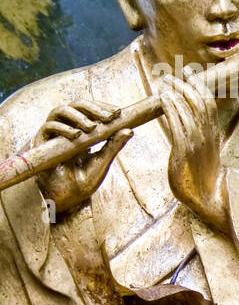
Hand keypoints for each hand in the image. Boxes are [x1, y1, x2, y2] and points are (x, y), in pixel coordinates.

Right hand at [33, 99, 132, 215]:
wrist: (68, 198)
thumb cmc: (84, 180)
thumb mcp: (103, 161)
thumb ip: (114, 145)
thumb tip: (130, 130)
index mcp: (82, 130)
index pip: (90, 110)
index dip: (102, 107)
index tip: (118, 112)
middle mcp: (66, 128)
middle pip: (75, 106)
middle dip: (93, 108)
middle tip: (109, 117)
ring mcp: (53, 134)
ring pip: (61, 111)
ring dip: (78, 116)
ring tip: (92, 127)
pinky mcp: (41, 143)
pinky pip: (48, 127)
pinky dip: (62, 128)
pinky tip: (76, 135)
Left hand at [158, 74, 228, 232]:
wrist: (208, 200)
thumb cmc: (203, 181)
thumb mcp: (203, 156)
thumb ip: (198, 140)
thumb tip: (190, 127)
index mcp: (213, 135)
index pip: (208, 104)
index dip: (198, 86)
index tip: (188, 73)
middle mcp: (208, 136)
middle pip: (200, 101)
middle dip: (186, 83)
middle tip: (171, 72)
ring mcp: (198, 143)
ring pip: (190, 109)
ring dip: (176, 91)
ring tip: (164, 81)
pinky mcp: (185, 152)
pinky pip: (179, 124)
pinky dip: (172, 108)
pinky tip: (164, 98)